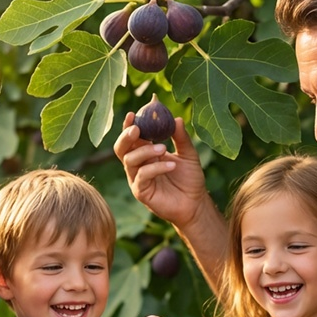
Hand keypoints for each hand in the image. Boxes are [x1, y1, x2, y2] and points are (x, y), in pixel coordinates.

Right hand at [113, 113, 208, 229]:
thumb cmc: (190, 179)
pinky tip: (171, 165)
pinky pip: (142, 176)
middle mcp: (138, 165)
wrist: (195, 203)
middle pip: (121, 148)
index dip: (129, 125)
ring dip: (145, 151)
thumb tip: (177, 119)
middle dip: (126, 137)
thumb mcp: (188, 154)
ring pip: (130, 160)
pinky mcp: (141, 192)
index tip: (132, 113)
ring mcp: (137, 179)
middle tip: (137, 129)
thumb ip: (181, 138)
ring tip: (163, 149)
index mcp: (145, 152)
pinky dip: (155, 168)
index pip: (132, 137)